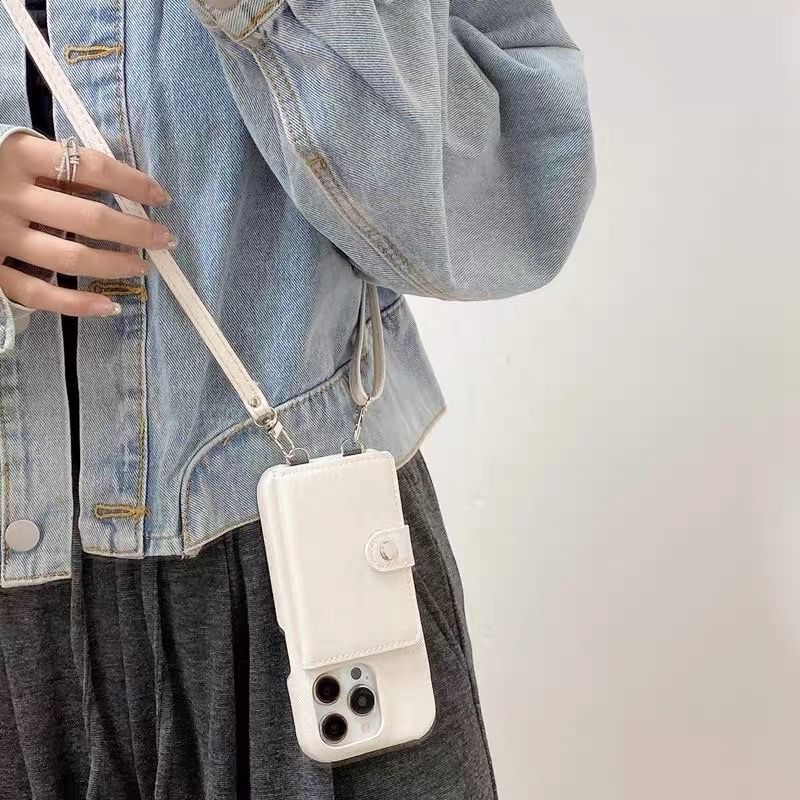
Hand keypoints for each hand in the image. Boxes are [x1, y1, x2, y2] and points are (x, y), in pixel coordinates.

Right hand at [0, 132, 173, 316]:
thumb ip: (64, 168)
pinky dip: (77, 304)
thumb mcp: (22, 155)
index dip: (133, 182)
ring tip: (142, 267)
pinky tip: (109, 306)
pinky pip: (38, 294)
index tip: (161, 197)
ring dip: (115, 265)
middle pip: (88, 218)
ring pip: (69, 258)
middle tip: (164, 239)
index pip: (90, 166)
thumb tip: (126, 189)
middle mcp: (9, 196)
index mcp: (19, 156)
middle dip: (135, 231)